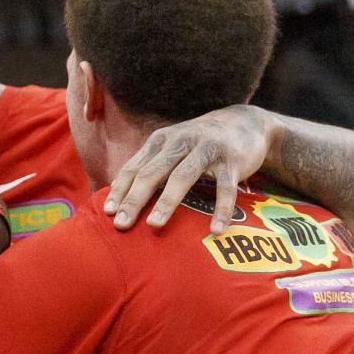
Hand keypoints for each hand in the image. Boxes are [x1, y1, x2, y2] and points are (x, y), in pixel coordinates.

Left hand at [101, 104, 281, 231]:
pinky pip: (225, 188)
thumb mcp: (172, 147)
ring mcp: (207, 150)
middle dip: (134, 199)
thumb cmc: (200, 143)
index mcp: (162, 141)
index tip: (107, 212)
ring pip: (183, 177)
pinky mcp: (233, 161)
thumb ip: (149, 165)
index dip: (120, 190)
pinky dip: (221, 210)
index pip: (135, 167)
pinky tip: (215, 231)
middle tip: (121, 224)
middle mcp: (181, 142)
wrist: (246, 122)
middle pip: (153, 172)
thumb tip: (118, 194)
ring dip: (167, 202)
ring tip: (153, 225)